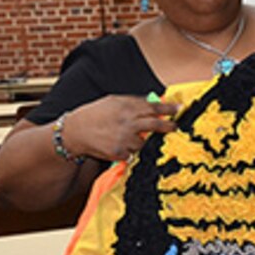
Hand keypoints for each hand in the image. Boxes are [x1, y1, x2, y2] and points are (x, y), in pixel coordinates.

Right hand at [61, 95, 177, 160]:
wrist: (74, 131)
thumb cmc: (95, 114)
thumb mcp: (113, 101)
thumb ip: (134, 102)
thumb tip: (155, 102)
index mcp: (126, 107)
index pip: (153, 107)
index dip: (169, 108)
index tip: (180, 109)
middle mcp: (127, 122)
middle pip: (156, 124)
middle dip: (168, 126)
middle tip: (174, 128)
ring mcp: (124, 139)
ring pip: (144, 142)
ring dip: (140, 140)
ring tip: (125, 136)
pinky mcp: (119, 152)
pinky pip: (133, 153)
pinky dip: (128, 150)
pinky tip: (117, 144)